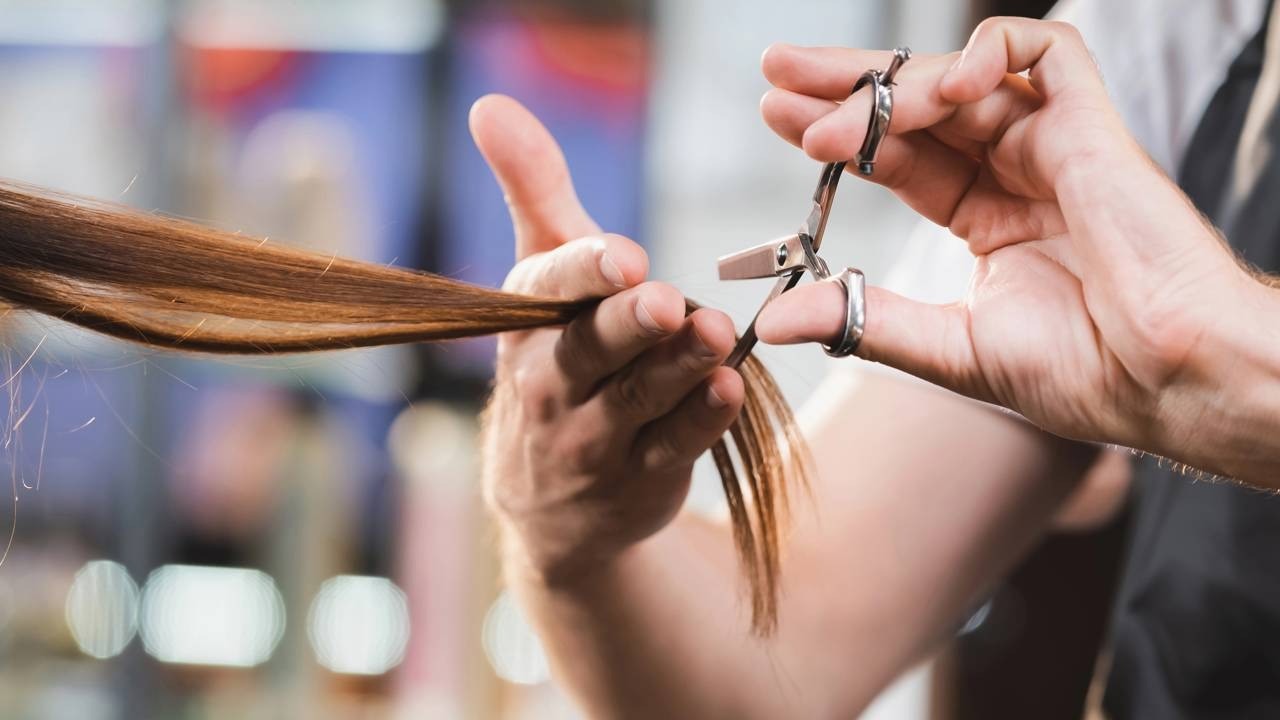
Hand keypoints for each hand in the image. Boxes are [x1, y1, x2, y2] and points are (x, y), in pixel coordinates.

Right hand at [473, 95, 744, 581]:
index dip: (583, 271)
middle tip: (665, 299)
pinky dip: (701, 422)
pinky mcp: (639, 476)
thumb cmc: (556, 357)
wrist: (551, 498)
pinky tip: (731, 390)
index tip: (622, 254)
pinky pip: (672, 449)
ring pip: (639, 398)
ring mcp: (593, 436)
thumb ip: (534, 191)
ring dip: (679, 367)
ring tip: (717, 335)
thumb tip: (489, 104)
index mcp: (527, 321)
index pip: (549, 290)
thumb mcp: (542, 278)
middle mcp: (552, 381)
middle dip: (627, 323)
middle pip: (591, 348)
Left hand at [754, 18, 1274, 478]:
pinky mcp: (1093, 127)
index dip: (837, 134)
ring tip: (826, 122)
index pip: (896, 158)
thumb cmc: (1083, 375)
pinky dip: (990, 53)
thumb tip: (773, 322)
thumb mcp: (949, 347)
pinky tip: (943, 89)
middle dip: (843, 84)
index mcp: (986, 219)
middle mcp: (1014, 174)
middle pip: (916, 107)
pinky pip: (1046, 54)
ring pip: (962, 79)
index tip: (775, 116)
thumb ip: (863, 322)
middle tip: (775, 69)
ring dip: (888, 89)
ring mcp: (1053, 146)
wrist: (1168, 382)